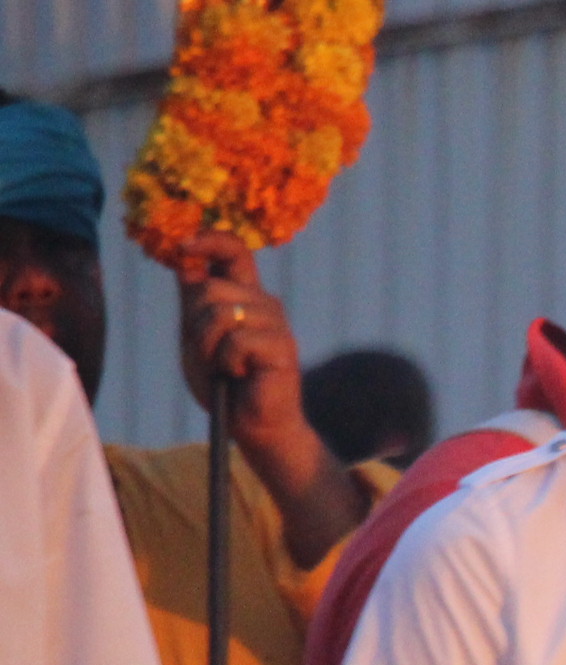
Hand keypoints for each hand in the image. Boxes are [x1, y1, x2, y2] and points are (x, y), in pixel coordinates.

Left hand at [173, 236, 312, 458]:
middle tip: (208, 356)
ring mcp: (276, 324)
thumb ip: (192, 302)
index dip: (209, 239)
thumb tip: (184, 262)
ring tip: (225, 369)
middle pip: (210, 288)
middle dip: (194, 324)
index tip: (182, 243)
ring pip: (221, 313)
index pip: (234, 250)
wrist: (251, 425)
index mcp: (245, 296)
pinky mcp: (282, 347)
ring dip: (209, 347)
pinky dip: (227, 363)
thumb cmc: (224, 384)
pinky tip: (242, 377)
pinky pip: (237, 341)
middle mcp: (264, 303)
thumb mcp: (196, 337)